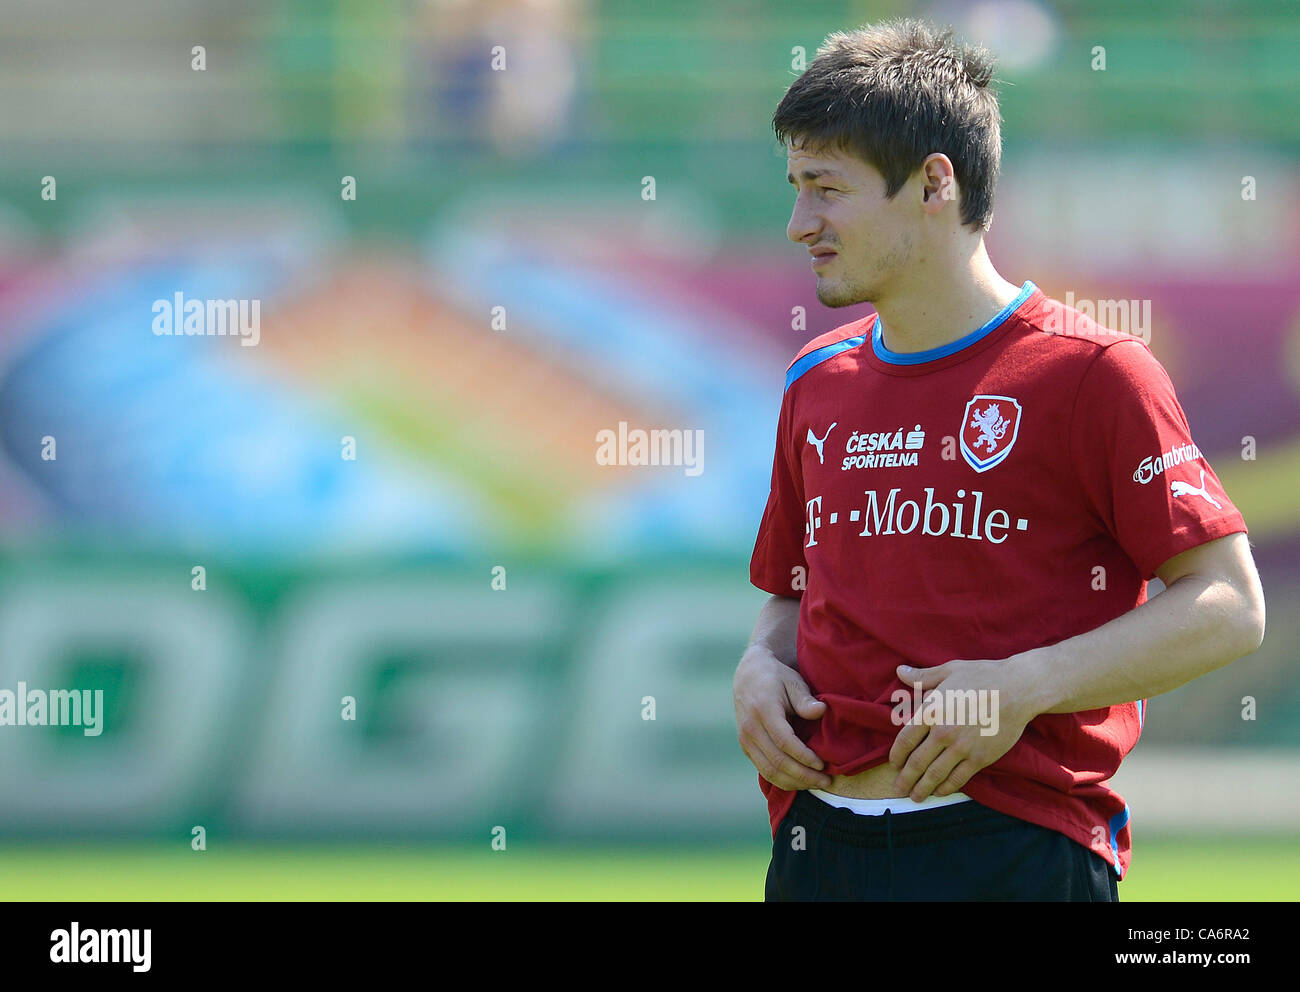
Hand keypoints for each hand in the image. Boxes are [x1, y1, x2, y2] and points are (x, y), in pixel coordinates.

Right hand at [733, 648, 831, 789]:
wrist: (749, 674)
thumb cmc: (776, 678)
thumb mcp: (793, 682)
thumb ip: (805, 699)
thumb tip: (821, 711)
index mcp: (763, 710)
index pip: (784, 742)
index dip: (804, 757)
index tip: (823, 765)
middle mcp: (750, 728)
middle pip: (777, 761)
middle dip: (804, 775)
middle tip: (827, 781)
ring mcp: (745, 740)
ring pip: (769, 771)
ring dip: (794, 782)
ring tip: (816, 784)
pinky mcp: (746, 747)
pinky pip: (764, 770)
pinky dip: (783, 780)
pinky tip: (801, 781)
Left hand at [889, 658, 1036, 800]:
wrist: (1018, 689)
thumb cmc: (983, 676)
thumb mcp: (949, 670)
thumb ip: (922, 676)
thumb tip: (899, 671)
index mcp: (931, 711)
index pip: (905, 740)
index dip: (897, 755)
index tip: (894, 764)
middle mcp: (943, 732)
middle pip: (917, 762)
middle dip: (905, 779)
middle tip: (898, 789)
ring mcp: (961, 747)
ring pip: (935, 774)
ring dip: (922, 788)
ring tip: (914, 798)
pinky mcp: (980, 758)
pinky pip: (958, 778)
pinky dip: (946, 788)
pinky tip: (940, 792)